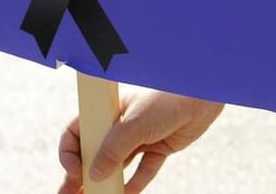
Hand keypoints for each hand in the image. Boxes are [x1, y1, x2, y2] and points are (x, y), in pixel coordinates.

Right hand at [56, 90, 222, 193]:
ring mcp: (140, 134)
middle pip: (94, 151)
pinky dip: (135, 182)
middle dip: (82, 174)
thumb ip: (113, 150)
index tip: (75, 171)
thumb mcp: (134, 124)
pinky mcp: (159, 145)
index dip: (70, 153)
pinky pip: (143, 168)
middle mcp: (121, 122)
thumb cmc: (166, 97)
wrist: (205, 91)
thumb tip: (94, 175)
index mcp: (107, 107)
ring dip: (106, 182)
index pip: (77, 131)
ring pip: (118, 163)